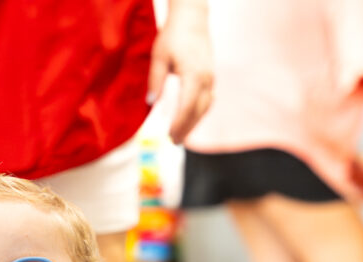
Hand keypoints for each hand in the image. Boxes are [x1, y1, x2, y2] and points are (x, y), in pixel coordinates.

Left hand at [148, 0, 213, 143]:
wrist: (192, 19)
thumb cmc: (174, 35)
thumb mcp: (159, 56)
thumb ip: (156, 80)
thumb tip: (151, 103)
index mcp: (193, 75)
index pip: (187, 107)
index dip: (179, 124)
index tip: (169, 135)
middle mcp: (206, 79)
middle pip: (198, 112)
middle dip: (186, 128)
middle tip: (174, 142)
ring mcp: (211, 78)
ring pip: (205, 108)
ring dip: (194, 123)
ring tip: (181, 135)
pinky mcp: (210, 77)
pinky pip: (207, 100)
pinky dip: (199, 112)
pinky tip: (190, 119)